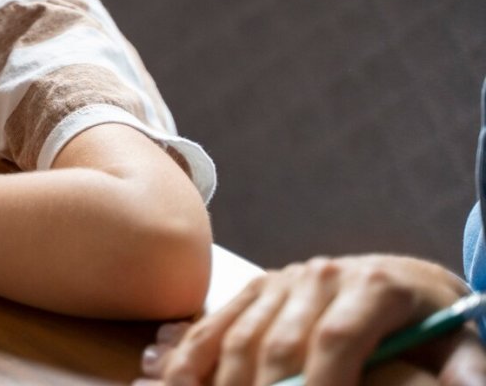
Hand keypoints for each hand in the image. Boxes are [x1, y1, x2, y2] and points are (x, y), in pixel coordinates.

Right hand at [138, 254, 485, 385]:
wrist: (402, 280)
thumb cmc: (430, 326)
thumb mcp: (459, 344)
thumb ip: (465, 371)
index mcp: (374, 285)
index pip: (335, 336)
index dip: (322, 381)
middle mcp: (322, 276)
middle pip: (280, 342)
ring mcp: (282, 280)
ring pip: (241, 336)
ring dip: (226, 383)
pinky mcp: (255, 289)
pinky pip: (215, 326)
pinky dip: (192, 360)